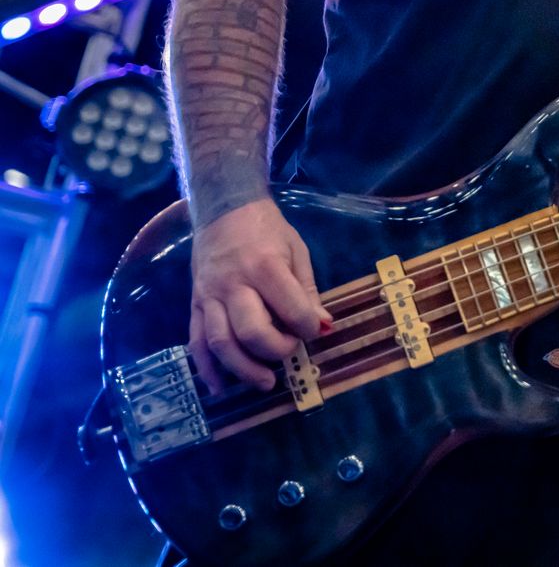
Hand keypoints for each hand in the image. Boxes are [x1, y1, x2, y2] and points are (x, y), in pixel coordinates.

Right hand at [188, 198, 331, 394]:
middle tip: (291, 351)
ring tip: (266, 382)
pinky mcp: (195, 305)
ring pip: (221, 343)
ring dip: (244, 369)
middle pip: (252, 331)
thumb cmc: (267, 230)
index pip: (290, 308)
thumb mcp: (296, 250)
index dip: (307, 326)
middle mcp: (233, 285)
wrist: (223, 211)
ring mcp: (209, 297)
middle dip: (277, 350)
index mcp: (264, 267)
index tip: (315, 330)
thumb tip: (323, 325)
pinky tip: (220, 387)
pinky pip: (196, 342)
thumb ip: (306, 289)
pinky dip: (206, 369)